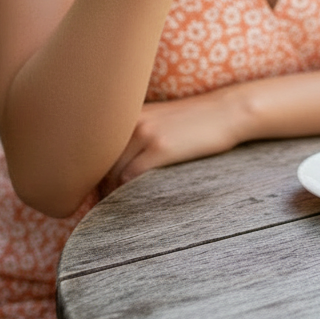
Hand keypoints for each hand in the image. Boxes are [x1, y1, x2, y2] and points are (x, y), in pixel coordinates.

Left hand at [99, 86, 247, 195]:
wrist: (226, 111)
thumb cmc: (196, 120)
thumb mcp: (161, 117)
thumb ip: (137, 131)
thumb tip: (118, 160)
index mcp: (131, 112)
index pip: (97, 146)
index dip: (93, 170)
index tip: (96, 187)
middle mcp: (133, 120)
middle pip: (100, 160)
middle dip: (98, 184)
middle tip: (102, 203)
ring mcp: (146, 133)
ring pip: (113, 171)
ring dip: (110, 192)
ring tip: (115, 206)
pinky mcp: (161, 148)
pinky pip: (130, 177)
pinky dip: (126, 193)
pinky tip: (132, 202)